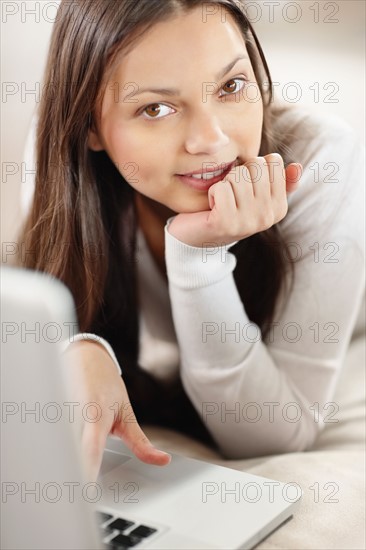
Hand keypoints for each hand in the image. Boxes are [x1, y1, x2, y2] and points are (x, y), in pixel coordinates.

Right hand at [63, 341, 170, 480]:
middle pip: (69, 453)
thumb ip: (140, 442)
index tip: (87, 492)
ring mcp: (57, 413)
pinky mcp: (47, 415)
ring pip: (57, 448)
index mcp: (96, 414)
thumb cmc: (107, 385)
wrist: (85, 357)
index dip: (88, 470)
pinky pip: (50, 442)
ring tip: (63, 473)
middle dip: (73, 473)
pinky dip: (55, 452)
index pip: (91, 448)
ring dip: (62, 463)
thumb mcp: (127, 412)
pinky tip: (55, 457)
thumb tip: (162, 460)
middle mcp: (74, 414)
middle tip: (76, 491)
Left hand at [168, 154, 301, 246]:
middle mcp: (268, 217)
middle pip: (255, 165)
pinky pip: (221, 188)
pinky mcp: (226, 223)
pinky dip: (212, 193)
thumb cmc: (227, 209)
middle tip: (231, 194)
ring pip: (237, 175)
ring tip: (222, 201)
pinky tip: (212, 208)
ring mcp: (248, 222)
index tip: (245, 187)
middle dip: (238, 173)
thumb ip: (279, 181)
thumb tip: (297, 166)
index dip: (253, 167)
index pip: (273, 161)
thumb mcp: (255, 194)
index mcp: (279, 208)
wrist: (198, 238)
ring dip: (224, 184)